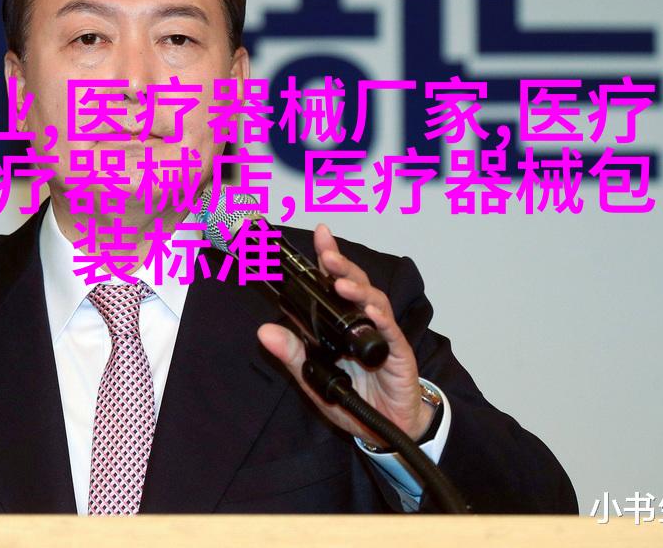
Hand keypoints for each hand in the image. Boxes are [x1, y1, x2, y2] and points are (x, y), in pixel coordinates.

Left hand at [257, 224, 434, 446]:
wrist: (387, 427)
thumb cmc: (354, 399)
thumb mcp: (314, 378)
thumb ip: (292, 354)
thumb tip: (264, 331)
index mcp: (342, 324)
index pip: (333, 284)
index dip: (328, 258)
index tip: (320, 235)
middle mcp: (363, 322)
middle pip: (355, 284)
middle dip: (341, 265)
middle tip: (327, 254)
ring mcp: (382, 335)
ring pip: (374, 302)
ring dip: (357, 290)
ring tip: (340, 283)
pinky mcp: (398, 353)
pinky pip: (390, 332)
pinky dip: (380, 320)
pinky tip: (371, 312)